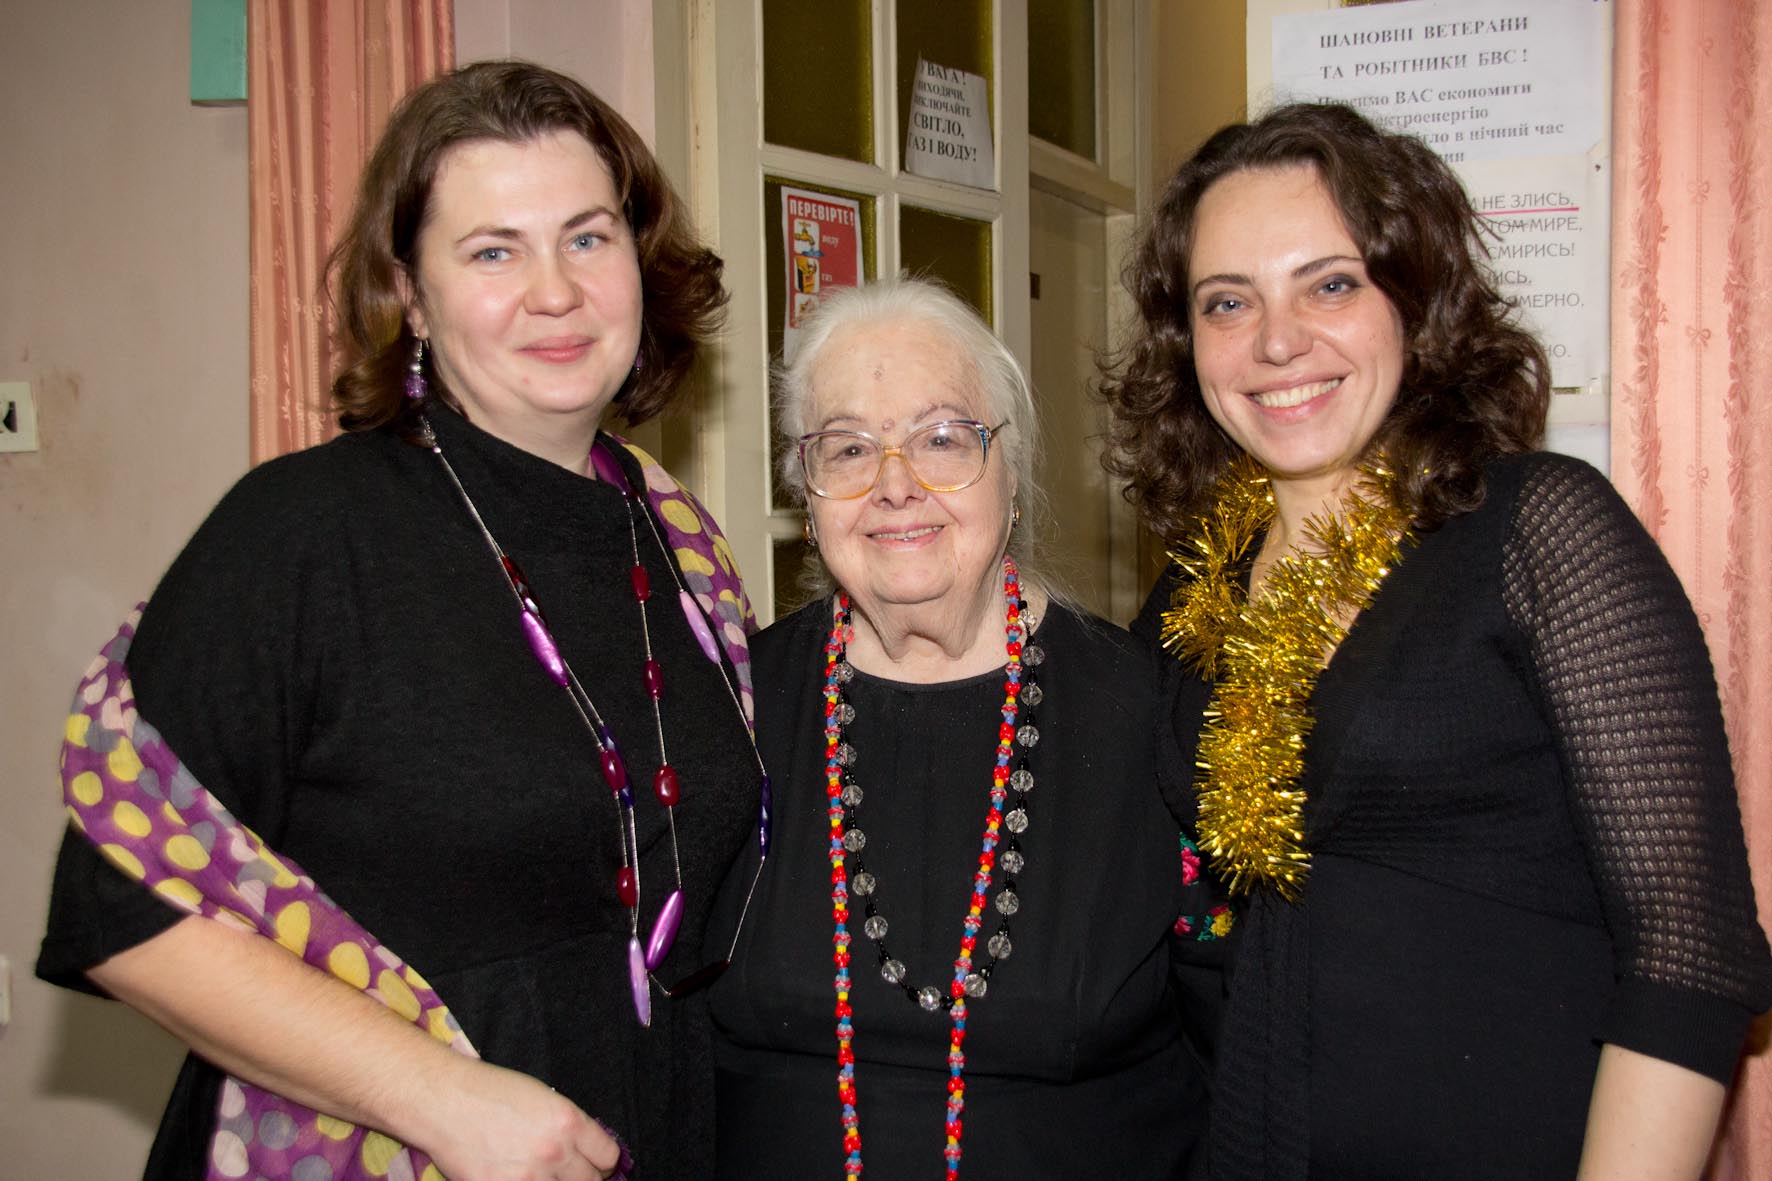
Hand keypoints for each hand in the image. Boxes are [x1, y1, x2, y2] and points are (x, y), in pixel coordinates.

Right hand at [417, 1062, 625, 1180]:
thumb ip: (569, 1127)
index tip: (593, 1162)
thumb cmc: (491, 1092)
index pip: (608, 1157)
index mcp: (568, 1122)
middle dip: (581, 1177)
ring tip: (539, 1173)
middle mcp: (555, 1152)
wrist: (445, 1102)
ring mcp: (529, 1177)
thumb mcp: (543, 1098)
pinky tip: (516, 1176)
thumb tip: (586, 1153)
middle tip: (565, 1171)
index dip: (601, 1161)